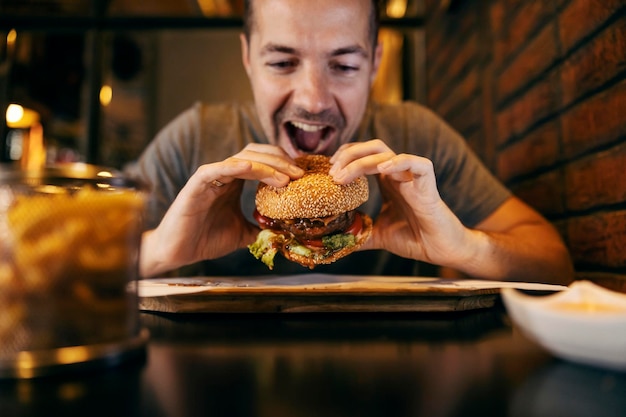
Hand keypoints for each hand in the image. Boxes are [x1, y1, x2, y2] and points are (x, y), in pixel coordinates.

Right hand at [140, 144, 303, 276]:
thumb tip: (286, 232)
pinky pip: (220, 168)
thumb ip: (261, 228)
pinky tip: (256, 171)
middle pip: (256, 154)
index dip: (283, 164)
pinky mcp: (198, 183)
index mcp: (234, 181)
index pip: (262, 160)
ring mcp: (211, 176)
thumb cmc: (205, 239)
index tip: (302, 176)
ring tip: (287, 178)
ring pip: (242, 158)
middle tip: (300, 173)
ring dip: (267, 165)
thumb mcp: (243, 234)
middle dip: (281, 160)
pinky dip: (239, 166)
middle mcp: (224, 174)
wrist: (178, 252)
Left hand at [330, 140, 573, 283]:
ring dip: (360, 160)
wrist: (440, 249)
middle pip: (371, 148)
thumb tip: (338, 241)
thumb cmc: (415, 238)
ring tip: (343, 175)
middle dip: (348, 154)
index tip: (328, 171)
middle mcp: (398, 174)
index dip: (344, 157)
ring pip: (386, 153)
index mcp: (387, 181)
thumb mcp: (379, 235)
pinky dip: (399, 162)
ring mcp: (412, 176)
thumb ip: (360, 234)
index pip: (363, 156)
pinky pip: (417, 163)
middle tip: (331, 172)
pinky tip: (382, 169)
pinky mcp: (428, 184)